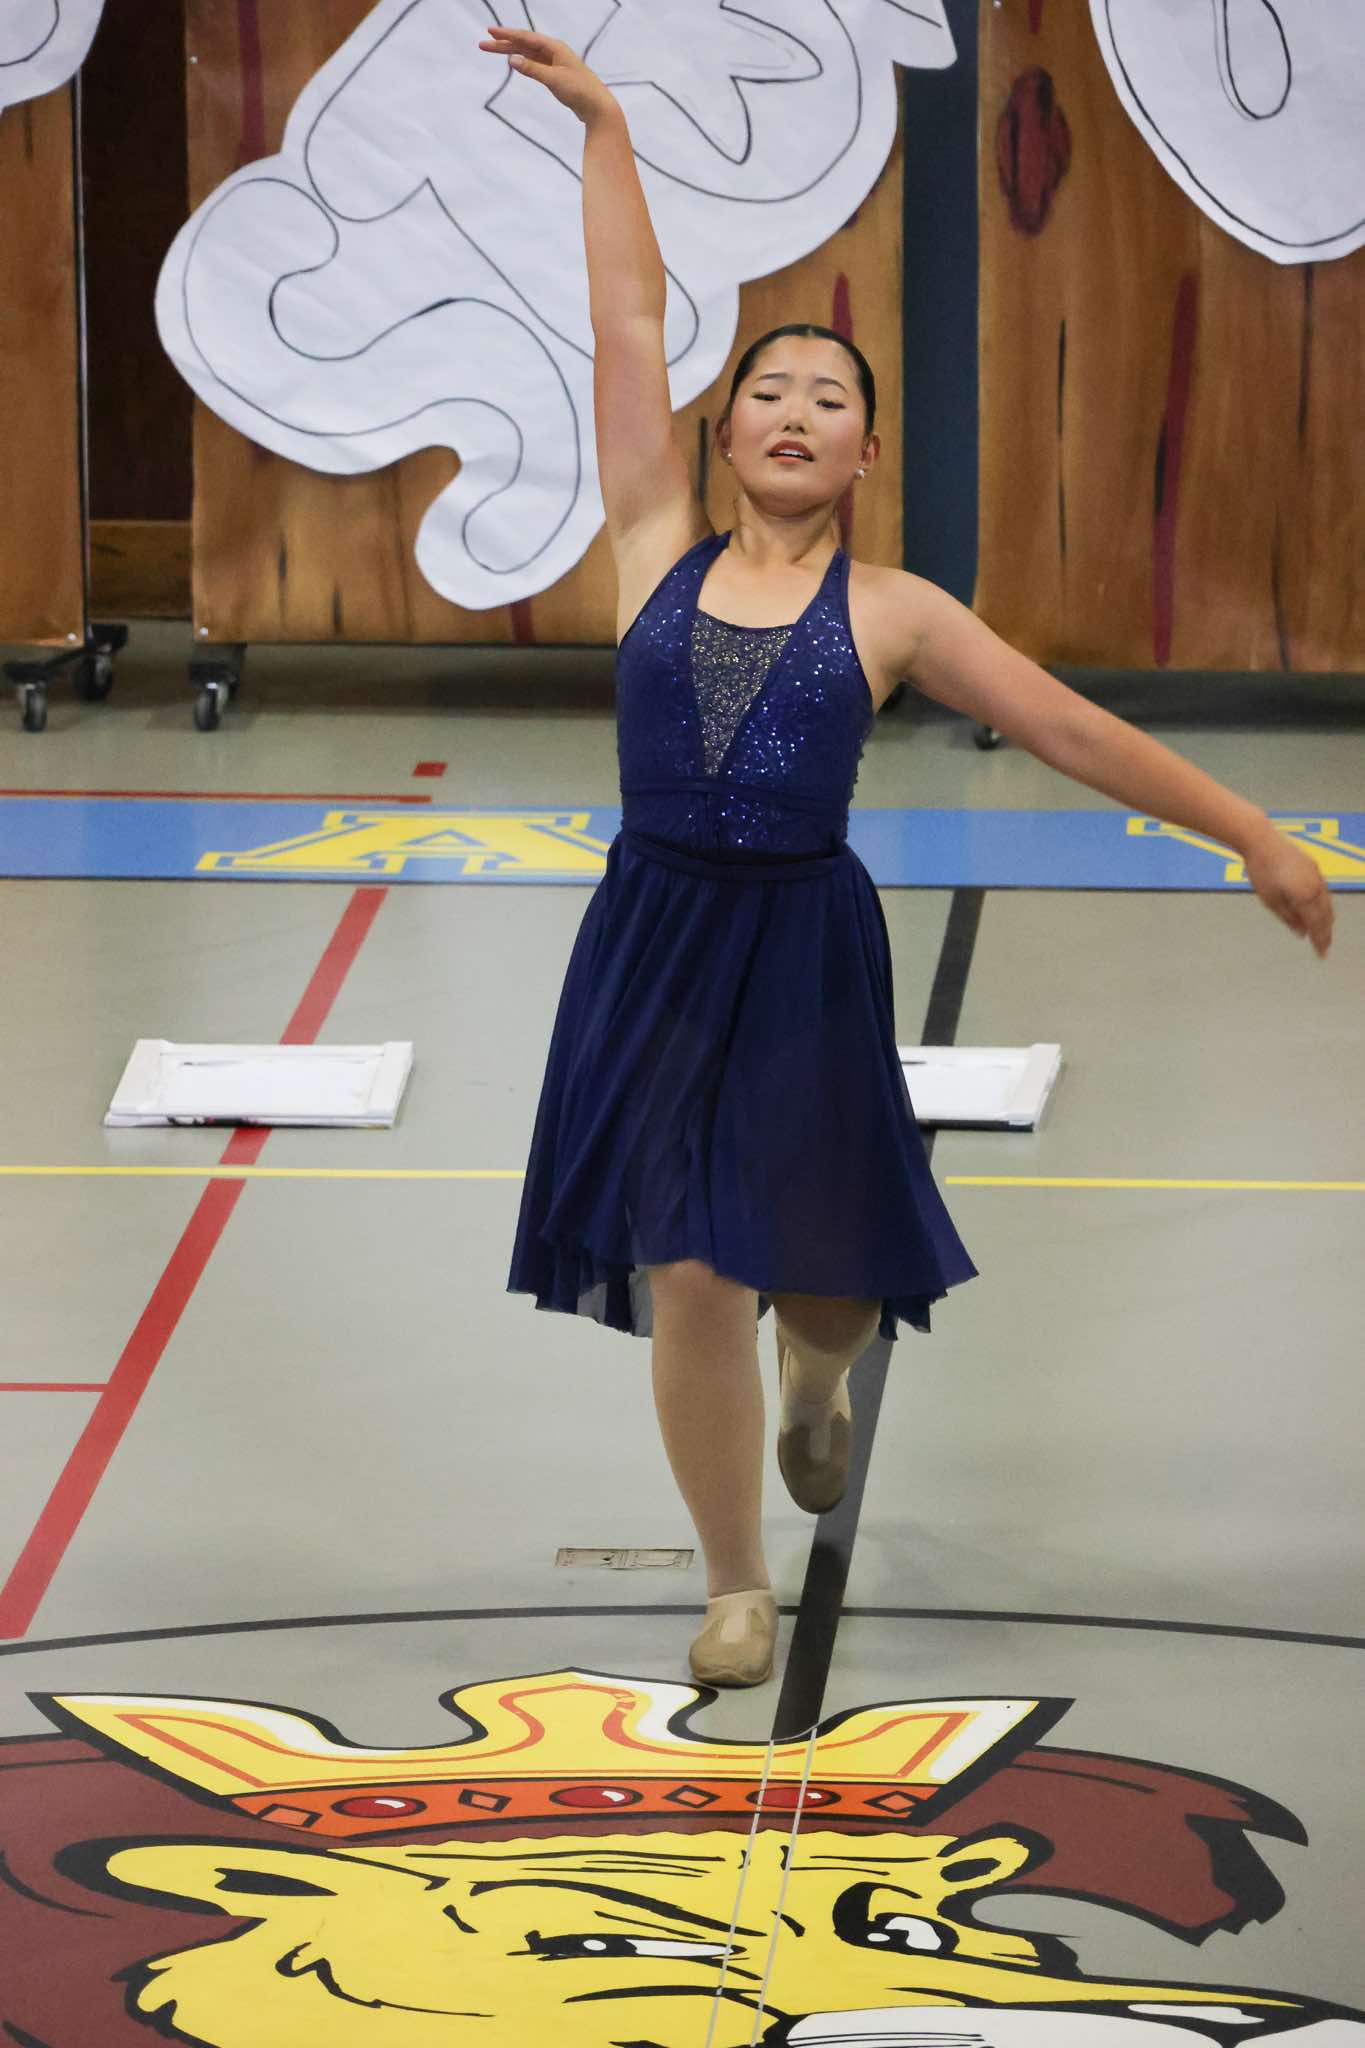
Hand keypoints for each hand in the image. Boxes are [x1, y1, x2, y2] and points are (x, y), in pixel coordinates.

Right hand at [477, 24, 617, 124]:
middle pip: (524, 44)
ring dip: (510, 52)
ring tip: (493, 50)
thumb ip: (532, 69)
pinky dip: (522, 61)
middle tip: (484, 43)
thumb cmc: (579, 90)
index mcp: (554, 47)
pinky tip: (513, 61)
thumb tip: (511, 60)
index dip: (507, 34)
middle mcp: (554, 51)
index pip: (526, 37)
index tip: (490, 32)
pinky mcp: (555, 75)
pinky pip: (534, 63)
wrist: (596, 106)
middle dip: (504, 43)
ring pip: (528, 54)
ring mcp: (554, 63)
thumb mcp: (554, 79)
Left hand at [1242, 824, 1333, 957]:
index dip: (1320, 941)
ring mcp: (1317, 875)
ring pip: (1327, 902)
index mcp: (1305, 897)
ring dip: (1326, 918)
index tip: (1321, 954)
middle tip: (1324, 947)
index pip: (1316, 925)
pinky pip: (1323, 890)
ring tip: (1324, 931)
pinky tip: (1319, 909)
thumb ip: (1288, 918)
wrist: (1262, 840)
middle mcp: (1316, 887)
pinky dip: (1323, 904)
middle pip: (1326, 915)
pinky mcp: (1314, 866)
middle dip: (1326, 932)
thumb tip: (1302, 933)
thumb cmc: (1261, 871)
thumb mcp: (1270, 900)